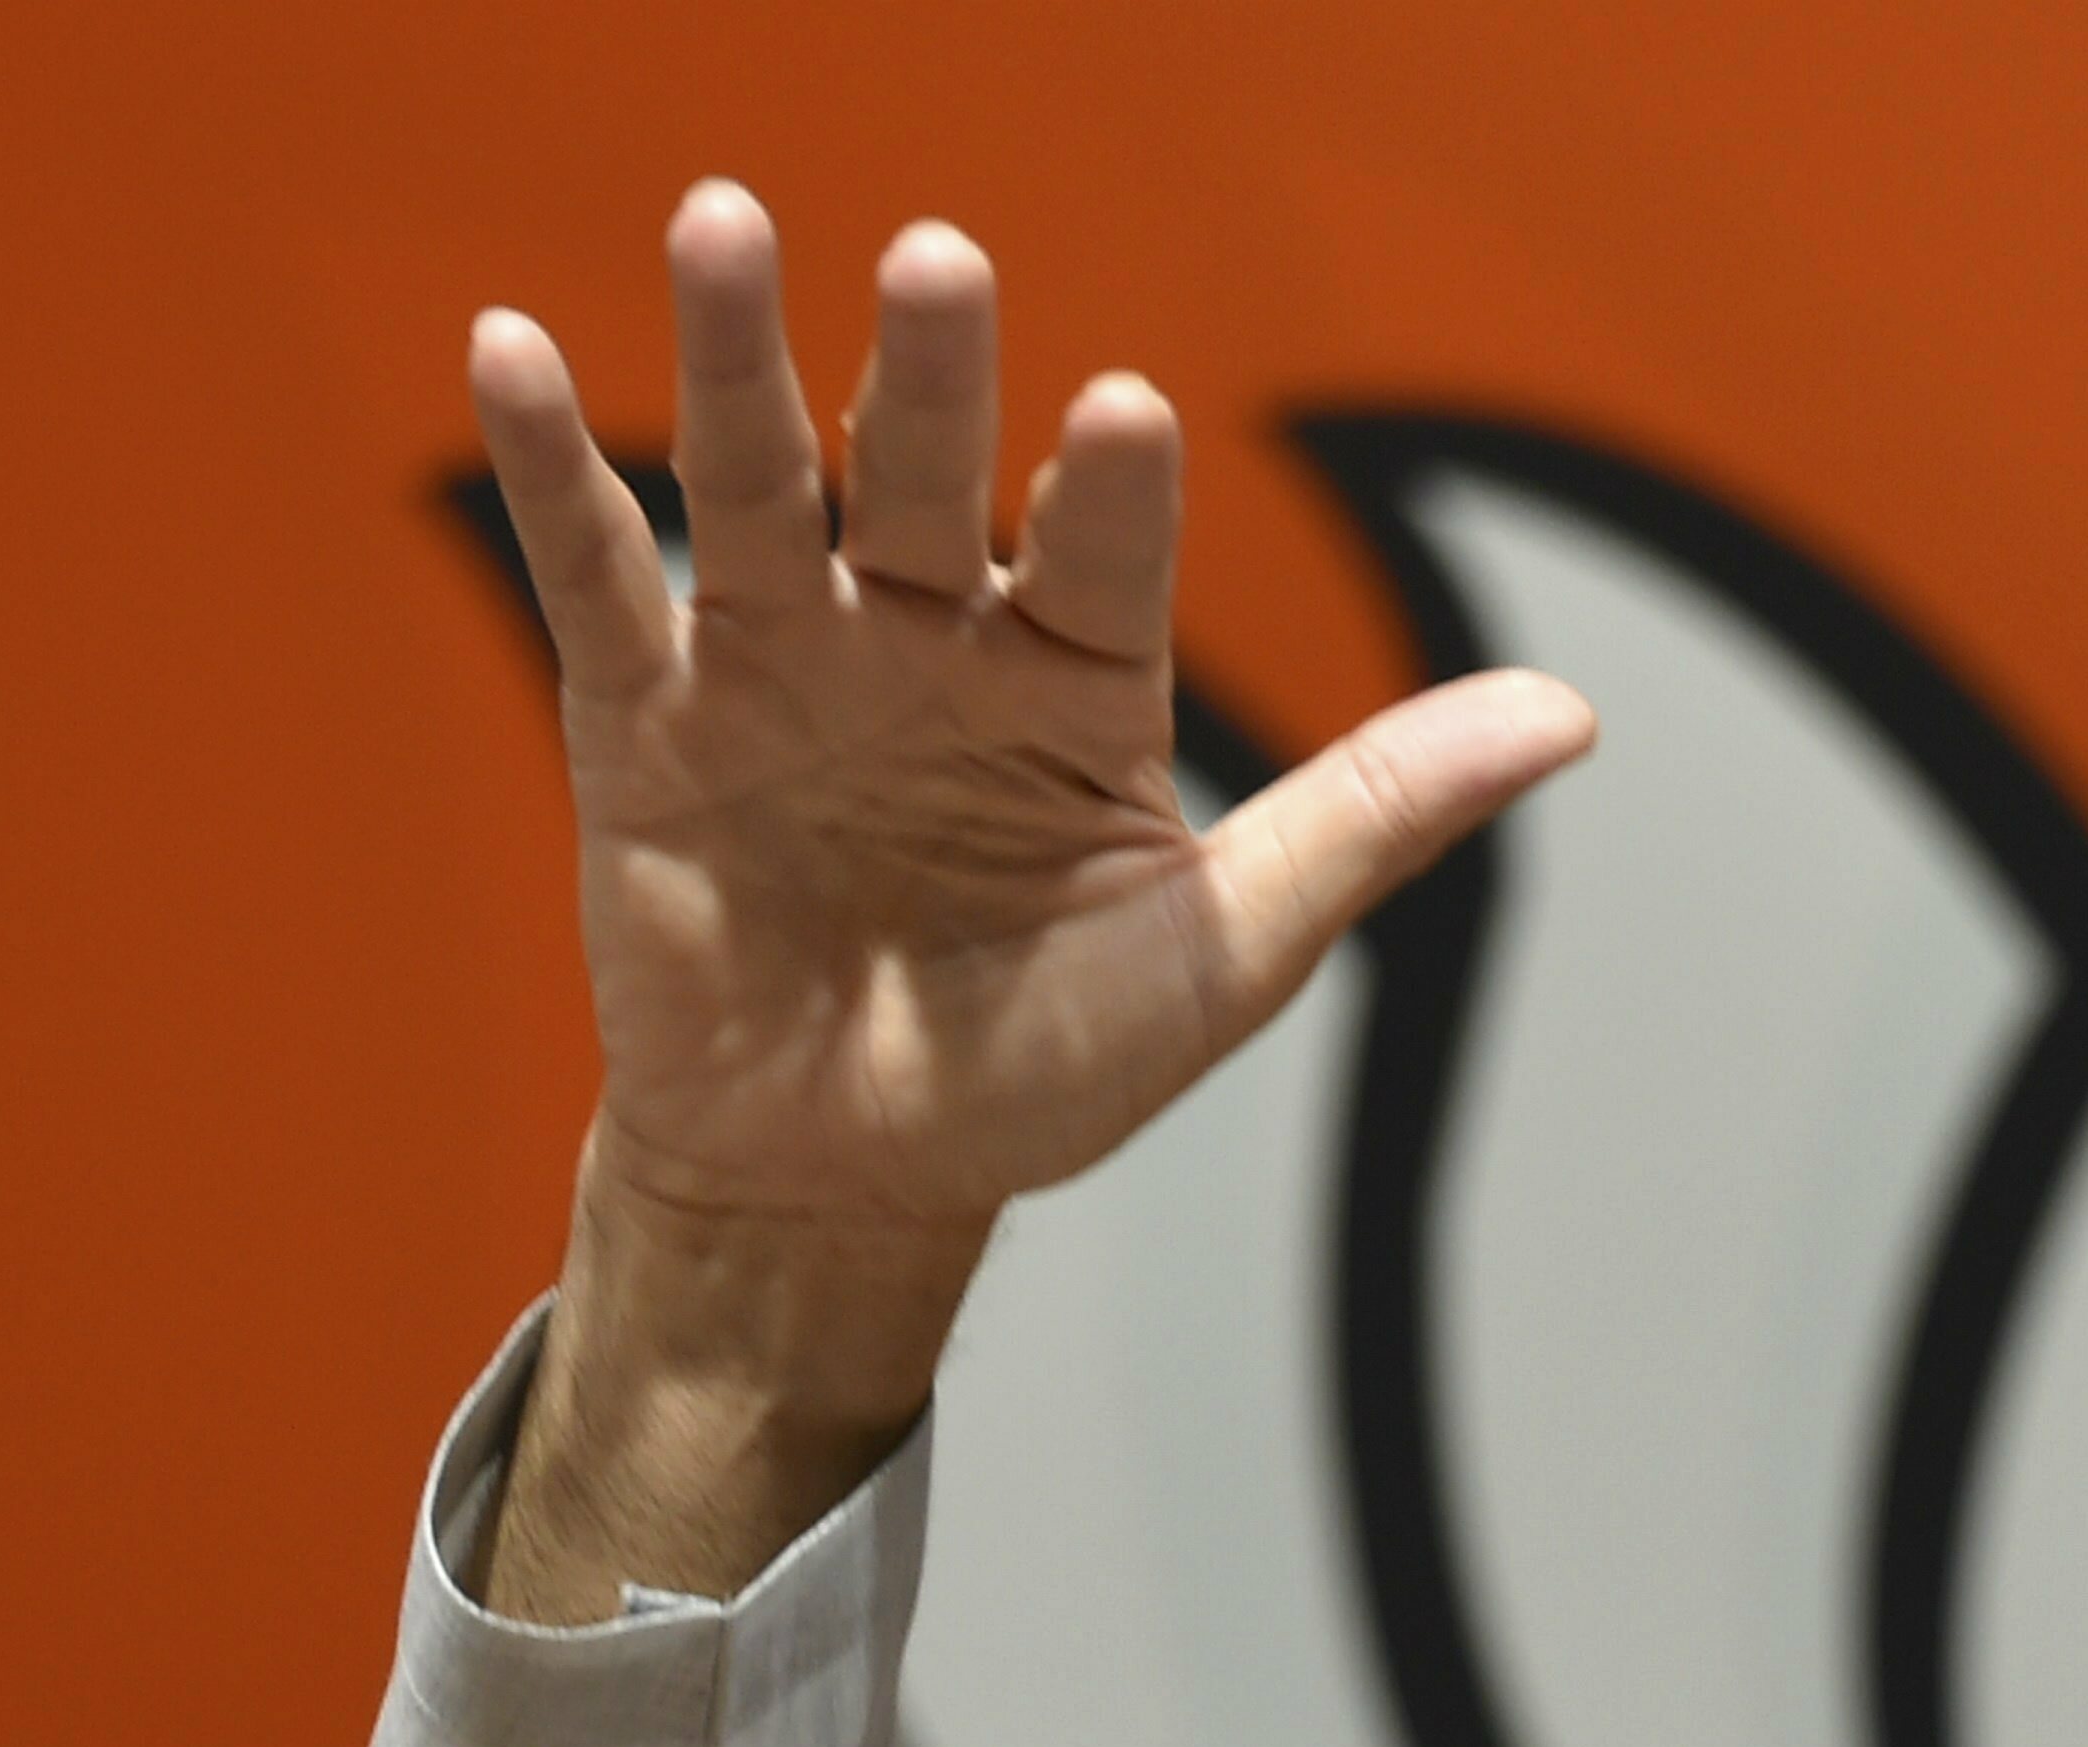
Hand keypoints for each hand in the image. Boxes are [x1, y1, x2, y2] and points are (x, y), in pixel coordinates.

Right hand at [467, 182, 1593, 1619]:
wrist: (854, 1184)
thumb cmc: (1049, 1069)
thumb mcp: (1226, 950)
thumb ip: (1376, 815)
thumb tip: (1572, 715)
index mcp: (1078, 680)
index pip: (1105, 555)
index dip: (1109, 488)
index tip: (1122, 411)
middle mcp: (931, 636)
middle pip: (931, 477)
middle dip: (930, 376)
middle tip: (941, 262)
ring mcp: (784, 664)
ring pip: (763, 484)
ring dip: (738, 359)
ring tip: (726, 222)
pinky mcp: (644, 719)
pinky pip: (599, 576)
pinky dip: (555, 469)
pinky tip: (515, 348)